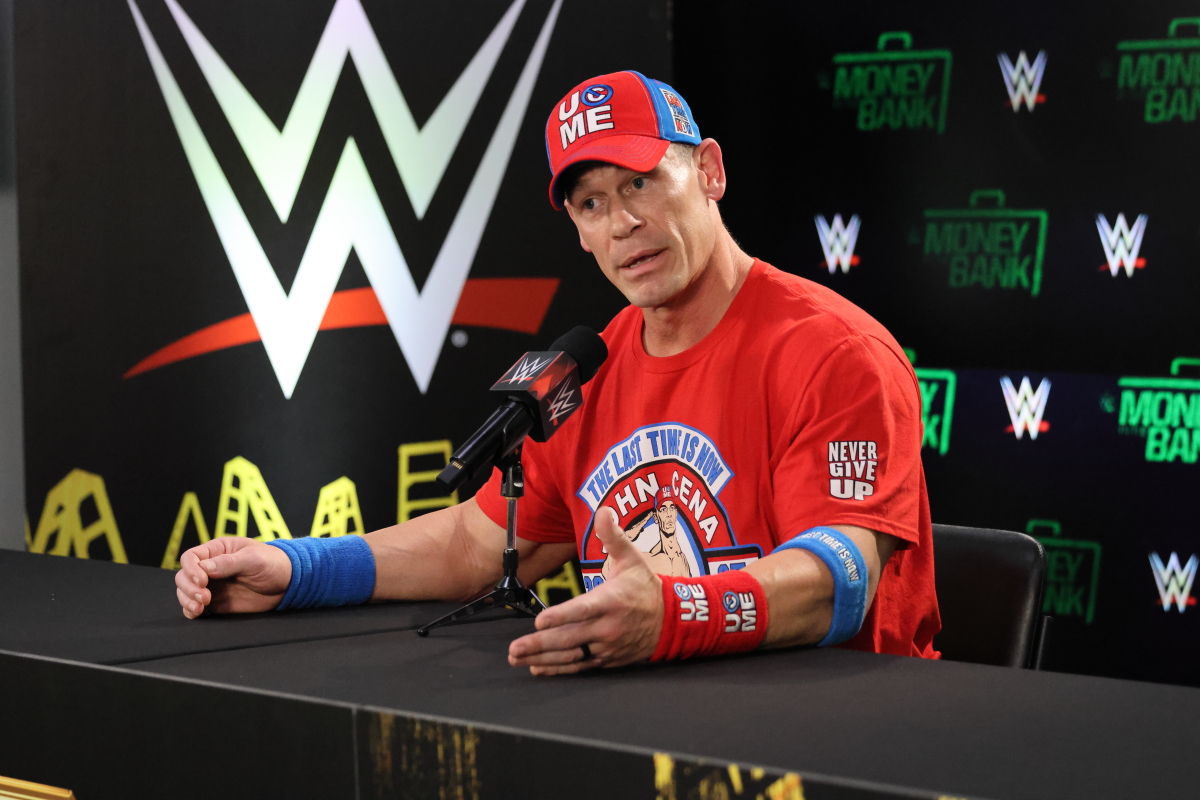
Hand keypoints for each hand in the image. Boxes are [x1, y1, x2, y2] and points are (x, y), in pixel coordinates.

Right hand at [174, 537, 291, 618]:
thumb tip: (204, 567)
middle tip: (205, 598)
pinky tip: (197, 613)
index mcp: (218, 550)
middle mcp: (210, 568)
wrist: (288, 583)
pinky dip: (191, 611)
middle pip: (184, 576)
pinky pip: (195, 607)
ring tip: (200, 608)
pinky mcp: (216, 603)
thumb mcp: (254, 559)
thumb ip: (229, 562)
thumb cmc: (273, 563)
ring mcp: (212, 586)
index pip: (191, 558)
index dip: (191, 570)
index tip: (203, 581)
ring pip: (186, 592)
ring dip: (187, 600)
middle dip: (188, 588)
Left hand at [508, 508, 663, 674]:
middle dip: (540, 645)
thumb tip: (603, 511)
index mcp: (611, 601)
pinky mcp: (606, 659)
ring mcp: (607, 646)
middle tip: (515, 649)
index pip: (584, 610)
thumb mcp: (632, 558)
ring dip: (543, 659)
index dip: (561, 617)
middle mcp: (608, 627)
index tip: (540, 622)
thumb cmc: (645, 588)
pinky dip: (559, 669)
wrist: (671, 621)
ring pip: (572, 656)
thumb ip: (613, 536)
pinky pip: (580, 666)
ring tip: (518, 659)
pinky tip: (538, 668)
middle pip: (571, 638)